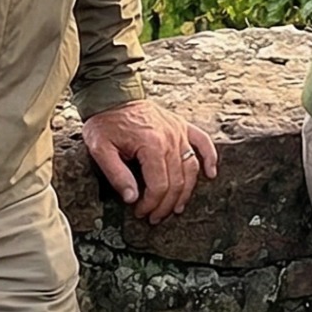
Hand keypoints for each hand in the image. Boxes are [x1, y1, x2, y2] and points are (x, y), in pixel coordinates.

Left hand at [83, 98, 218, 223]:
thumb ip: (116, 175)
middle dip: (166, 204)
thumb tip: (131, 198)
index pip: (159, 185)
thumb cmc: (105, 121)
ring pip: (191, 168)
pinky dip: (210, 158)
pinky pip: (202, 142)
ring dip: (186, 191)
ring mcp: (178, 131)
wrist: (111, 94)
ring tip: (176, 207)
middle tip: (155, 217)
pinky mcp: (181, 125)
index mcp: (151, 144)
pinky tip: (211, 173)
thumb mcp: (100, 149)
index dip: (151, 204)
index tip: (140, 212)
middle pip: (177, 181)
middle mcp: (170, 138)